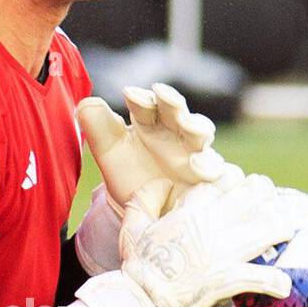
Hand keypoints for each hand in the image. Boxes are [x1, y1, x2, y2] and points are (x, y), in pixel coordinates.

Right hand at [62, 170, 292, 306]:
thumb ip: (146, 197)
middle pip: (255, 193)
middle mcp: (212, 224)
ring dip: (282, 227)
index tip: (240, 187)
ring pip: (268, 226)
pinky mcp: (228, 279)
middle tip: (271, 204)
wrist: (142, 299)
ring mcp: (223, 251)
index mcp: (191, 209)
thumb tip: (162, 183)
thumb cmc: (136, 263)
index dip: (237, 180)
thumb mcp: (133, 224)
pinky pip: (260, 276)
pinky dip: (275, 282)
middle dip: (267, 194)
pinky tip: (284, 286)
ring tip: (286, 233)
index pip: (226, 178)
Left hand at [76, 83, 241, 221]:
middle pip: (179, 111)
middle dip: (174, 103)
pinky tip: (203, 173)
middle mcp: (176, 132)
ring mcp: (196, 153)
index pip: (148, 104)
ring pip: (203, 133)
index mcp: (152, 122)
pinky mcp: (211, 177)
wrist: (146, 212)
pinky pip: (221, 169)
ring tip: (190, 130)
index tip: (129, 94)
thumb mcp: (110, 153)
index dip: (141, 98)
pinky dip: (216, 168)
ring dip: (198, 129)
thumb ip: (98, 128)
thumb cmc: (129, 175)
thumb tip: (86, 103)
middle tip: (164, 98)